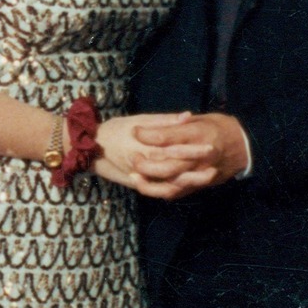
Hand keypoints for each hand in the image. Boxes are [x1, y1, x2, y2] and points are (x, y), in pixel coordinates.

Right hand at [93, 112, 218, 198]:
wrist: (92, 148)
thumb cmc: (116, 129)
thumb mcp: (137, 119)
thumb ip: (163, 120)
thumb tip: (188, 116)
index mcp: (142, 145)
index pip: (171, 148)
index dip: (191, 149)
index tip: (209, 144)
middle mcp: (141, 163)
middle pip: (173, 168)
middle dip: (195, 167)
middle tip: (216, 164)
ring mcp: (140, 177)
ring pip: (167, 184)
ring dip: (190, 181)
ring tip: (208, 176)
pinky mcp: (139, 184)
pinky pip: (159, 191)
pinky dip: (177, 189)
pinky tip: (192, 184)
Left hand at [131, 112, 248, 196]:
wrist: (245, 148)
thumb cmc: (222, 128)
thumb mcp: (203, 118)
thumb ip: (180, 123)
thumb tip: (158, 124)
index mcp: (199, 135)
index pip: (167, 137)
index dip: (147, 135)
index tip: (135, 131)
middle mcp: (199, 156)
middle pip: (167, 165)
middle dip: (145, 162)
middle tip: (133, 156)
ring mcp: (200, 173)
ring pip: (170, 183)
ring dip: (149, 182)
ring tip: (135, 175)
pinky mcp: (200, 185)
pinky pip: (177, 192)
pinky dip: (160, 191)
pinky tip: (147, 185)